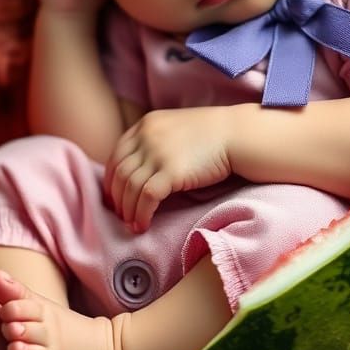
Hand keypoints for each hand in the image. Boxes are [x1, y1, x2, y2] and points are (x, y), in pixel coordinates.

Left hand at [104, 108, 233, 232]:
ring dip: (127, 210)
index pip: (117, 155)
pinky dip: (141, 214)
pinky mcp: (171, 171)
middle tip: (120, 215)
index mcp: (146, 124)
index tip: (114, 196)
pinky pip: (146, 197)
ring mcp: (157, 153)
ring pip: (130, 187)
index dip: (111, 179)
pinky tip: (144, 225)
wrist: (237, 135)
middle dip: (116, 198)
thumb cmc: (212, 135)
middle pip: (120, 173)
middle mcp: (147, 136)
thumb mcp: (175, 128)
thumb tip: (142, 168)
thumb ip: (156, 141)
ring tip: (132, 224)